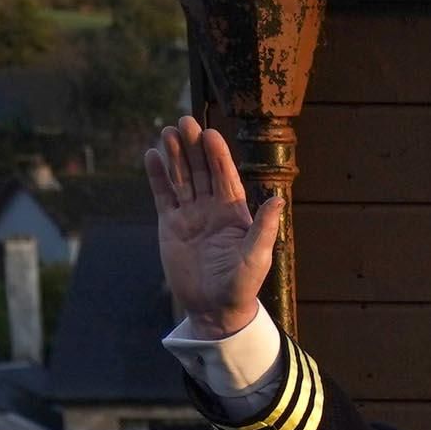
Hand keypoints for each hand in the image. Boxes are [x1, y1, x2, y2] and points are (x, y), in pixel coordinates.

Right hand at [146, 117, 281, 337]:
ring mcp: (190, 215)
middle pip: (201, 171)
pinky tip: (152, 156)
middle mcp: (213, 208)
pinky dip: (157, 176)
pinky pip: (163, 195)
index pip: (225, 177)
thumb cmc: (242, 285)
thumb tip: (278, 201)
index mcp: (235, 212)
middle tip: (184, 121)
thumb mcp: (256, 257)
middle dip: (193, 147)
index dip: (218, 155)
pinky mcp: (170, 225)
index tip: (211, 134)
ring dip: (175, 156)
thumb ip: (263, 228)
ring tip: (167, 131)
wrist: (214, 308)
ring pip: (181, 178)